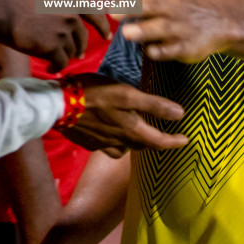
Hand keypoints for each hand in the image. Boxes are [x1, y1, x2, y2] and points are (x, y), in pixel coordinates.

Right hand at [2, 0, 112, 72]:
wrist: (1, 13)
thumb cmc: (18, 5)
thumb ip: (64, 6)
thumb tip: (75, 23)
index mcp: (71, 0)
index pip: (95, 13)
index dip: (103, 26)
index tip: (107, 36)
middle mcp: (71, 15)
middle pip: (82, 38)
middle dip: (79, 48)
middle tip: (77, 55)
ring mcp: (63, 31)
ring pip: (71, 52)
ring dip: (64, 57)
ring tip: (52, 60)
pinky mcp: (53, 47)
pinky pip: (61, 63)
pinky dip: (55, 68)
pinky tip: (49, 69)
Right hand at [64, 74, 186, 153]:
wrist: (58, 105)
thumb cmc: (94, 94)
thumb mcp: (126, 94)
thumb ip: (153, 105)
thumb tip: (180, 114)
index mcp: (130, 130)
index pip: (158, 142)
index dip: (174, 142)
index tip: (185, 140)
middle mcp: (118, 142)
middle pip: (142, 147)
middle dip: (155, 143)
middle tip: (163, 136)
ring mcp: (101, 144)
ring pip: (124, 149)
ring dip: (133, 144)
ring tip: (135, 133)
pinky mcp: (87, 143)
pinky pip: (106, 147)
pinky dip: (114, 141)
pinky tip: (110, 131)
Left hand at [104, 0, 238, 64]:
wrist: (218, 21)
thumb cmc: (178, 2)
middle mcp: (171, 7)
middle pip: (151, 5)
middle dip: (132, 8)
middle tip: (111, 11)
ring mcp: (180, 27)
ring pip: (162, 28)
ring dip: (145, 30)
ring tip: (126, 33)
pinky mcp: (187, 47)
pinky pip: (175, 49)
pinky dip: (163, 51)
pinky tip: (150, 52)